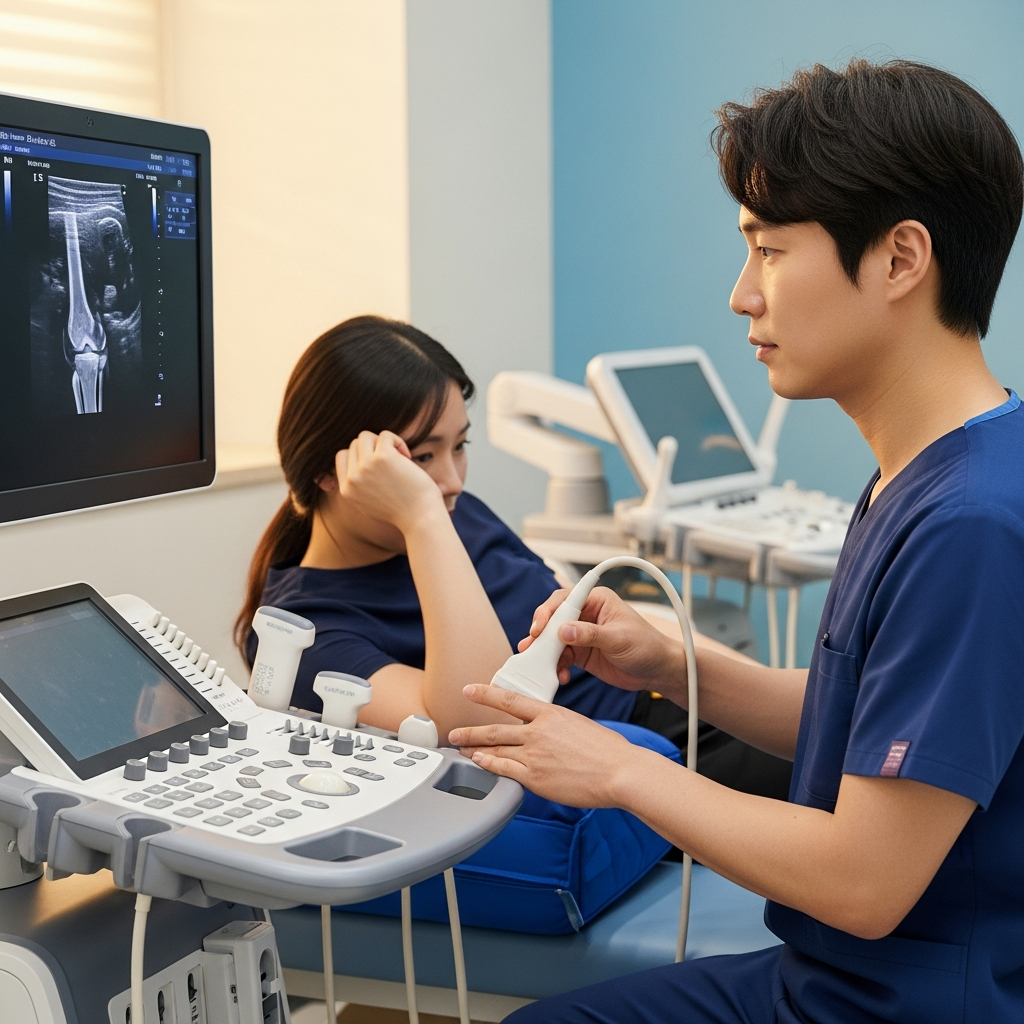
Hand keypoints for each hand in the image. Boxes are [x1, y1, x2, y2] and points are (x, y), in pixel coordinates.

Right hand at [336, 431, 444, 531]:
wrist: (421, 519)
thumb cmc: (403, 511)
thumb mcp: (370, 503)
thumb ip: (359, 485)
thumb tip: (357, 459)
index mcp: (346, 490)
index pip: (342, 456)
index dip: (360, 455)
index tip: (379, 465)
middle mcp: (352, 478)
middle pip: (355, 444)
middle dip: (374, 448)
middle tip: (393, 464)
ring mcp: (365, 467)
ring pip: (366, 436)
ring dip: (383, 443)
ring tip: (399, 458)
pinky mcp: (382, 457)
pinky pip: (385, 435)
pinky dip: (398, 442)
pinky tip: (407, 457)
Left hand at [449, 684, 637, 807]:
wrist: (620, 771)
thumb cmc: (608, 751)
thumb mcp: (579, 725)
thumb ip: (556, 726)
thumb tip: (545, 732)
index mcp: (550, 714)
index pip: (510, 699)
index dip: (486, 694)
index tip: (470, 690)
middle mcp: (538, 732)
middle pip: (495, 728)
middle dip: (471, 731)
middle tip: (454, 732)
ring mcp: (535, 755)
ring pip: (496, 749)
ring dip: (475, 749)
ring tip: (462, 750)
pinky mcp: (535, 778)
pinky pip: (505, 770)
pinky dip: (489, 765)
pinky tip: (480, 764)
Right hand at [523, 586, 684, 694]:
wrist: (657, 671)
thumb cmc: (647, 646)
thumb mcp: (619, 638)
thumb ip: (591, 634)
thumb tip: (564, 630)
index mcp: (597, 601)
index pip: (565, 600)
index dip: (548, 612)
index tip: (539, 628)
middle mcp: (586, 615)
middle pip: (554, 620)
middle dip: (541, 635)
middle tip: (530, 648)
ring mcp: (582, 635)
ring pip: (554, 640)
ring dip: (546, 654)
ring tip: (541, 666)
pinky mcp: (581, 653)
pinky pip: (561, 657)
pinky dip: (556, 666)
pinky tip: (560, 675)